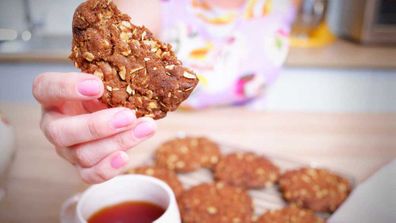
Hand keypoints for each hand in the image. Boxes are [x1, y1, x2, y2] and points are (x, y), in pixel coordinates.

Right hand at [33, 72, 156, 183]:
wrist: (118, 113)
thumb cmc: (108, 92)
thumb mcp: (106, 79)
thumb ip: (111, 77)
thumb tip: (135, 74)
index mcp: (53, 96)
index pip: (46, 88)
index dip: (67, 87)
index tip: (97, 85)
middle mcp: (54, 124)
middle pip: (61, 132)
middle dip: (97, 126)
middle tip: (128, 116)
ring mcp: (66, 149)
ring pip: (82, 154)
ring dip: (117, 143)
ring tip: (145, 129)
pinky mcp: (82, 167)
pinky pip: (89, 175)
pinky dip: (107, 168)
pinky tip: (125, 156)